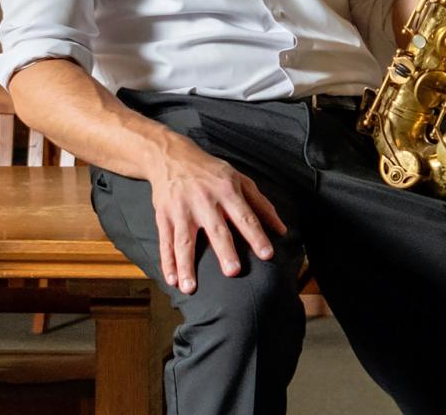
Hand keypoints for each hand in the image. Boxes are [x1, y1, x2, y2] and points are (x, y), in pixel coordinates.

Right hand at [149, 135, 286, 294]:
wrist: (171, 157)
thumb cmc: (210, 171)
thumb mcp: (238, 179)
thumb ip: (261, 204)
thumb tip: (281, 229)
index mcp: (226, 190)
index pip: (245, 216)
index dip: (256, 235)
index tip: (267, 254)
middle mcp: (204, 200)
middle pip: (216, 229)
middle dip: (225, 250)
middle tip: (233, 272)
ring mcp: (182, 209)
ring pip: (184, 240)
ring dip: (186, 265)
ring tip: (190, 288)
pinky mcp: (164, 216)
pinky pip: (166, 241)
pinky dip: (167, 262)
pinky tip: (172, 279)